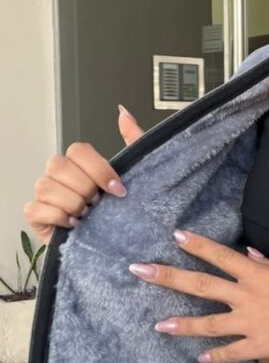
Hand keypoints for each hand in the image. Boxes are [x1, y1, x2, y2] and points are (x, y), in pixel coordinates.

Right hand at [23, 105, 144, 244]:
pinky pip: (36, 208)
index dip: (99, 169)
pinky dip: (58, 217)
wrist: (115, 249)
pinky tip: (75, 225)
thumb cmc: (121, 214)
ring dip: (73, 204)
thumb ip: (134, 142)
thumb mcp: (137, 177)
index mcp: (81, 165)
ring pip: (47, 186)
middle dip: (85, 188)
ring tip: (88, 216)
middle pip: (59, 165)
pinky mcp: (36, 216)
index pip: (79, 150)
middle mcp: (60, 176)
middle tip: (99, 204)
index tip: (118, 190)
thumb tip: (124, 113)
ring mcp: (46, 195)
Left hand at [128, 230, 268, 362]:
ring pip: (209, 324)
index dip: (197, 246)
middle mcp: (248, 297)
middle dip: (168, 277)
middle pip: (201, 286)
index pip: (220, 256)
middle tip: (140, 271)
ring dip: (183, 325)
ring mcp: (251, 324)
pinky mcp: (259, 346)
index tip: (175, 237)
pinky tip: (201, 358)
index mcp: (257, 275)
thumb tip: (248, 254)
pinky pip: (231, 353)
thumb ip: (268, 264)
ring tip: (159, 326)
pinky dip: (216, 357)